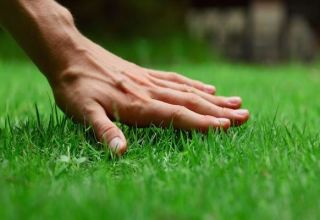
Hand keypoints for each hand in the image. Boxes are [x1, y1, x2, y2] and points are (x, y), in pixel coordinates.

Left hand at [50, 37, 248, 154]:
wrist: (69, 53)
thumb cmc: (75, 86)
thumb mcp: (82, 112)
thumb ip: (104, 131)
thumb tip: (121, 152)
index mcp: (137, 104)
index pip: (177, 115)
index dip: (202, 123)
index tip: (226, 128)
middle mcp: (149, 91)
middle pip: (190, 102)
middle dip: (218, 112)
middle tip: (245, 116)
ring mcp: (149, 80)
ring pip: (188, 90)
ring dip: (214, 99)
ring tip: (237, 102)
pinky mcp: (145, 74)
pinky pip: (175, 79)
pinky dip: (194, 84)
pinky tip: (207, 87)